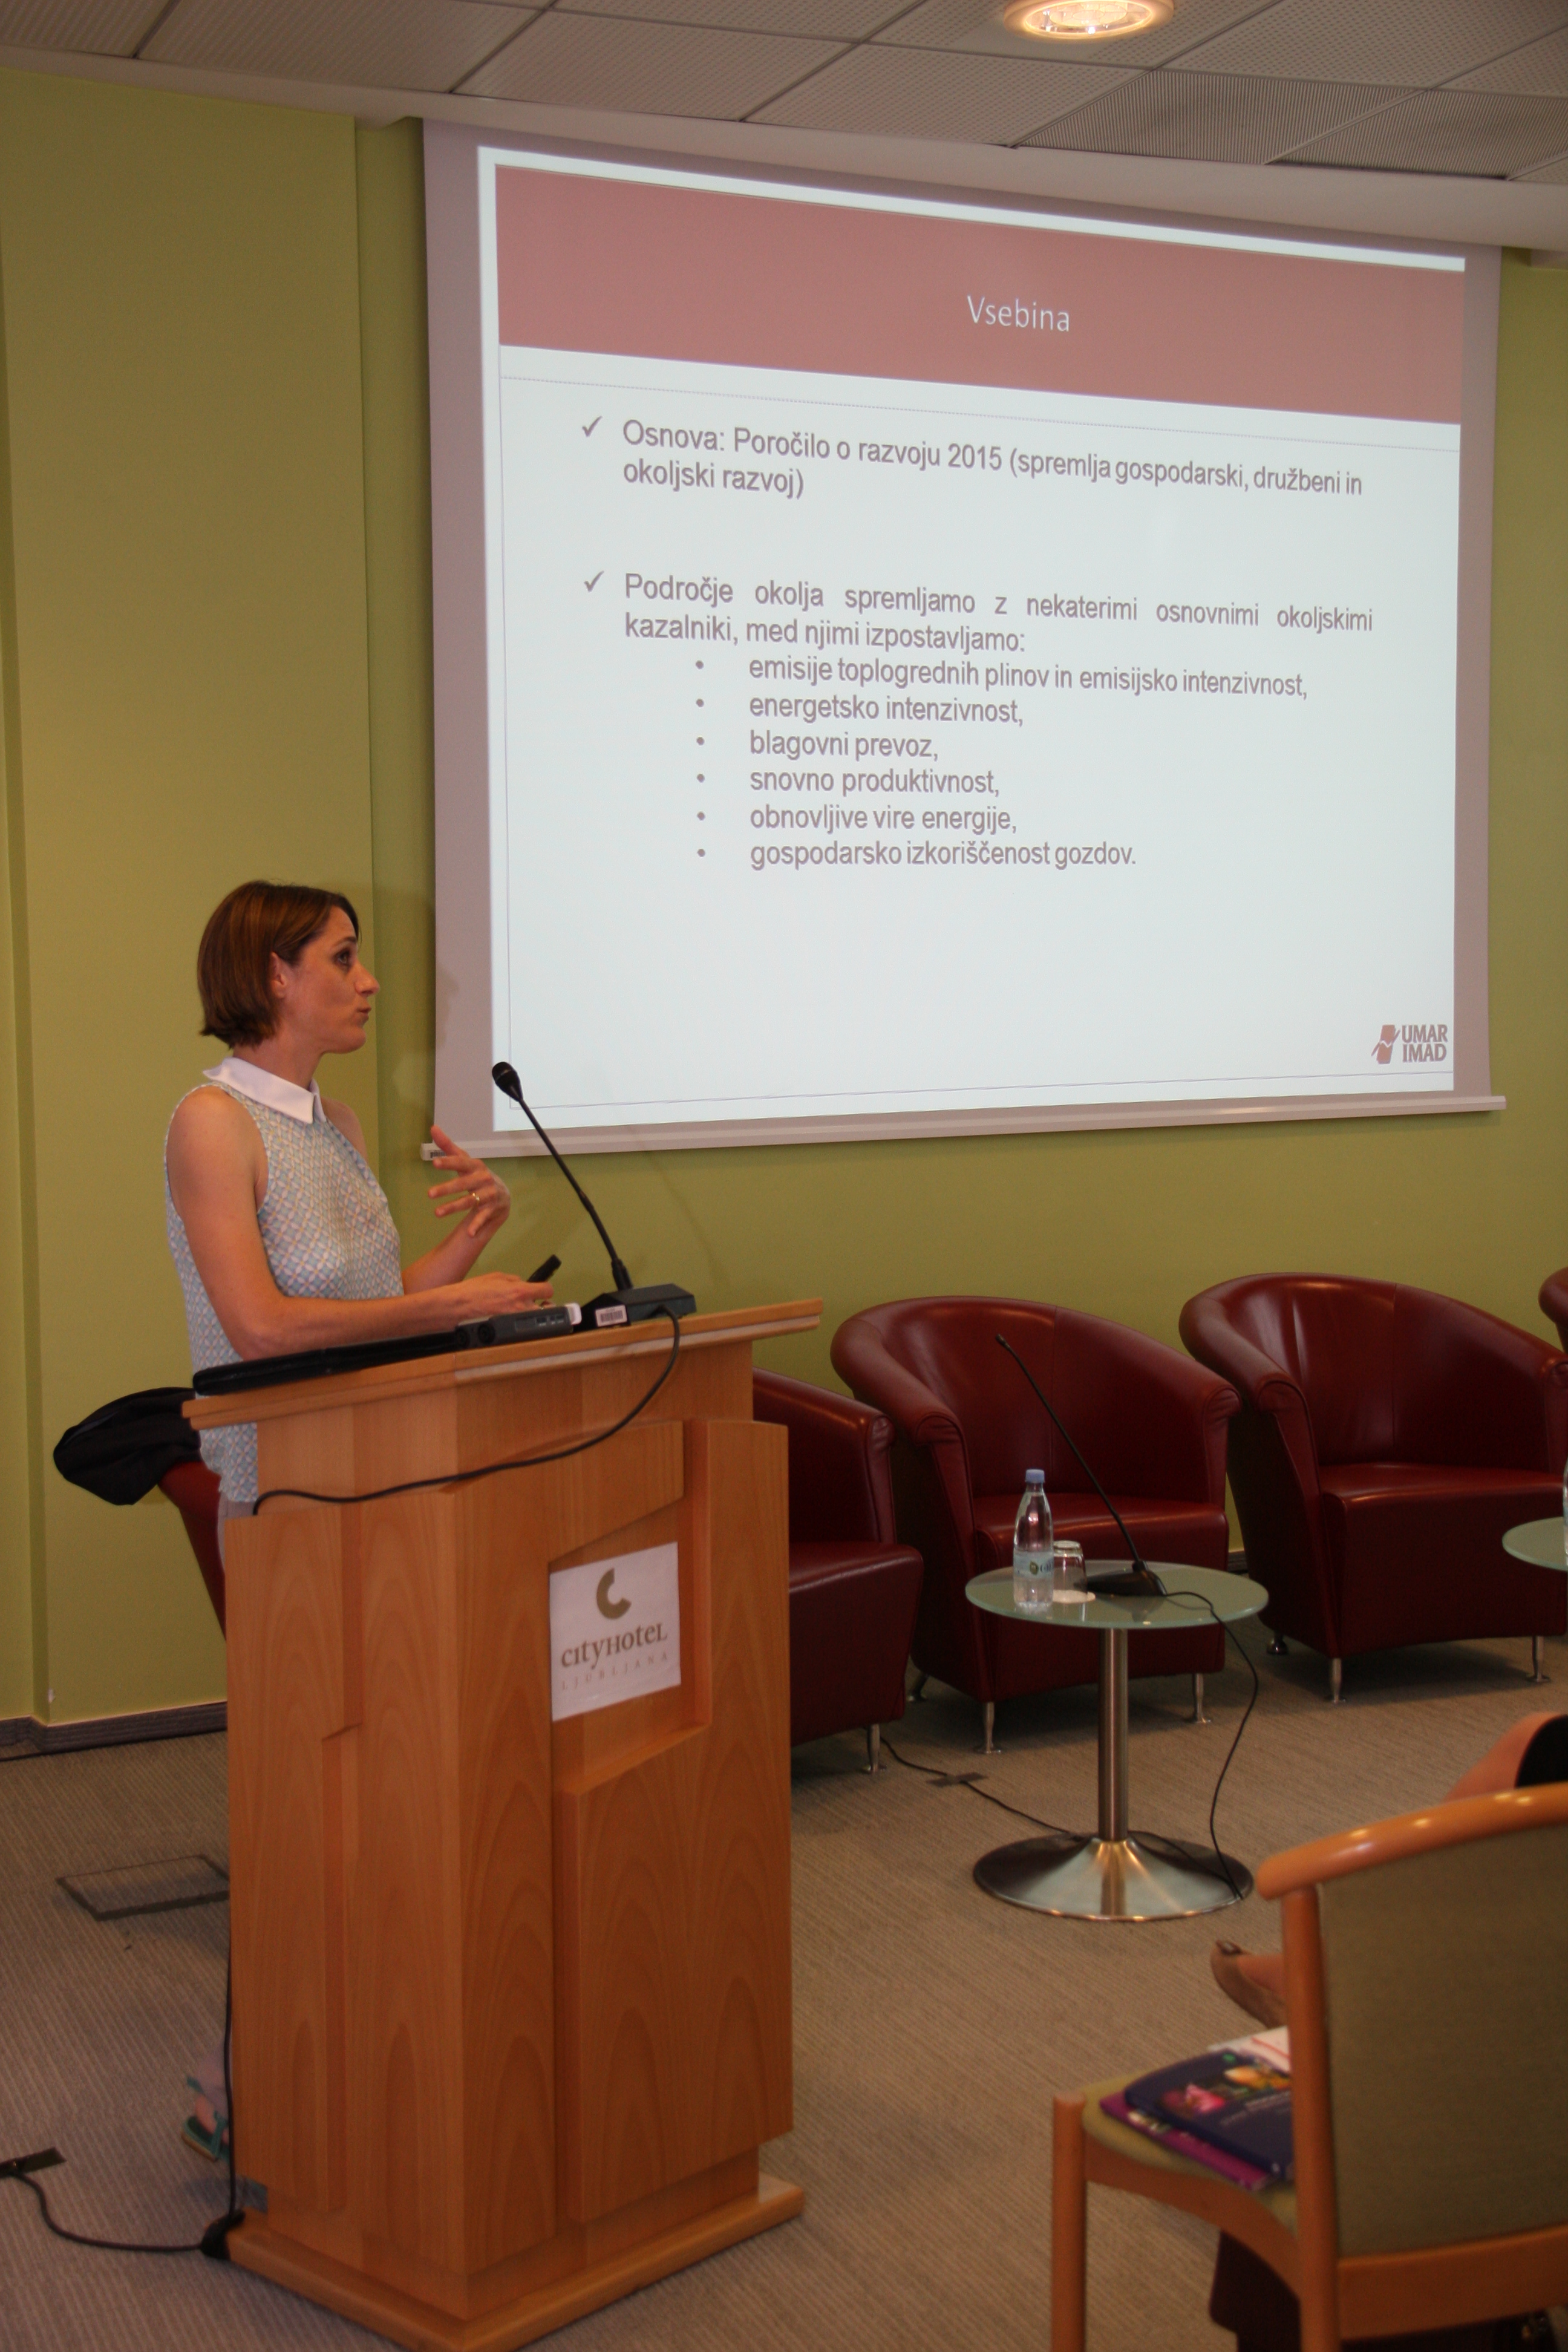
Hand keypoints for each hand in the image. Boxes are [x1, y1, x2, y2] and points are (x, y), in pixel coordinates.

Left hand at [428, 1125, 510, 1244]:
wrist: (502, 1194)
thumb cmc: (477, 1175)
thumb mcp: (465, 1160)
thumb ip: (448, 1146)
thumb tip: (433, 1127)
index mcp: (476, 1166)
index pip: (461, 1162)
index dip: (448, 1162)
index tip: (434, 1163)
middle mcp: (484, 1179)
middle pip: (463, 1184)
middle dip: (446, 1189)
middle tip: (429, 1194)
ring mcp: (489, 1194)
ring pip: (470, 1201)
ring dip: (454, 1207)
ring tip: (436, 1213)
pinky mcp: (492, 1209)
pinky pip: (483, 1217)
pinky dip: (477, 1225)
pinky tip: (469, 1233)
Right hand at [452, 1272, 554, 1318]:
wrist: (459, 1306)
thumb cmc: (473, 1291)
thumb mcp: (497, 1276)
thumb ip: (514, 1280)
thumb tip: (522, 1283)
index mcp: (520, 1291)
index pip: (547, 1290)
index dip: (545, 1289)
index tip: (542, 1290)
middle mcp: (520, 1307)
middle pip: (547, 1309)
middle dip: (544, 1306)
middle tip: (539, 1304)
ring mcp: (515, 1320)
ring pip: (534, 1319)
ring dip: (532, 1315)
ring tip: (523, 1312)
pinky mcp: (507, 1330)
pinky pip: (520, 1325)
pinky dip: (518, 1322)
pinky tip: (510, 1318)